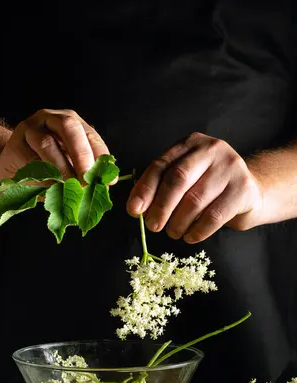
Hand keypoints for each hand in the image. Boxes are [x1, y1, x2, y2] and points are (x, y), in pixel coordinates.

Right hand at [0, 108, 108, 182]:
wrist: (10, 169)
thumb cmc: (45, 170)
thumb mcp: (70, 169)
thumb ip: (85, 172)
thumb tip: (106, 184)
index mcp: (71, 123)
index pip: (90, 135)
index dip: (101, 157)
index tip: (107, 180)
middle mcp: (52, 119)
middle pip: (69, 126)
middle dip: (82, 154)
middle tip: (88, 179)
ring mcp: (31, 128)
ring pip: (47, 142)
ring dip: (61, 167)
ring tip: (70, 186)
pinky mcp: (16, 143)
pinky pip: (30, 159)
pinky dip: (43, 176)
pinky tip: (51, 188)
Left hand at [126, 132, 263, 242]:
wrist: (250, 192)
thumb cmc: (209, 187)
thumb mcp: (186, 180)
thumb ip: (162, 188)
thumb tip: (137, 209)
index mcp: (190, 143)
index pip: (161, 165)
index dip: (145, 189)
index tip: (133, 210)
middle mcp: (211, 149)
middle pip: (178, 179)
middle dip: (161, 206)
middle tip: (153, 226)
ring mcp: (230, 168)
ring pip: (195, 199)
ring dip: (179, 222)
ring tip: (173, 233)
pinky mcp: (243, 189)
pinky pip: (214, 215)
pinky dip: (198, 230)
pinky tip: (190, 237)